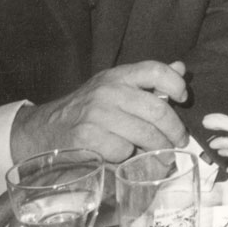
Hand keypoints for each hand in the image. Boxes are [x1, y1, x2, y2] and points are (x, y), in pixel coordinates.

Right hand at [10, 60, 189, 165]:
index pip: (155, 71)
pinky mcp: (87, 137)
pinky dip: (129, 157)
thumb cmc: (87, 109)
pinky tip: (126, 157)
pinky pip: (123, 151)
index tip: (183, 99)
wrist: (44, 129)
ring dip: (158, 149)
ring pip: (145, 134)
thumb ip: (148, 80)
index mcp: (118, 76)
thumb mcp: (115, 87)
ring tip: (162, 154)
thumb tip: (181, 68)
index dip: (175, 84)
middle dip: (175, 130)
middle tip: (179, 141)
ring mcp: (97, 114)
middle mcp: (108, 91)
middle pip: (157, 110)